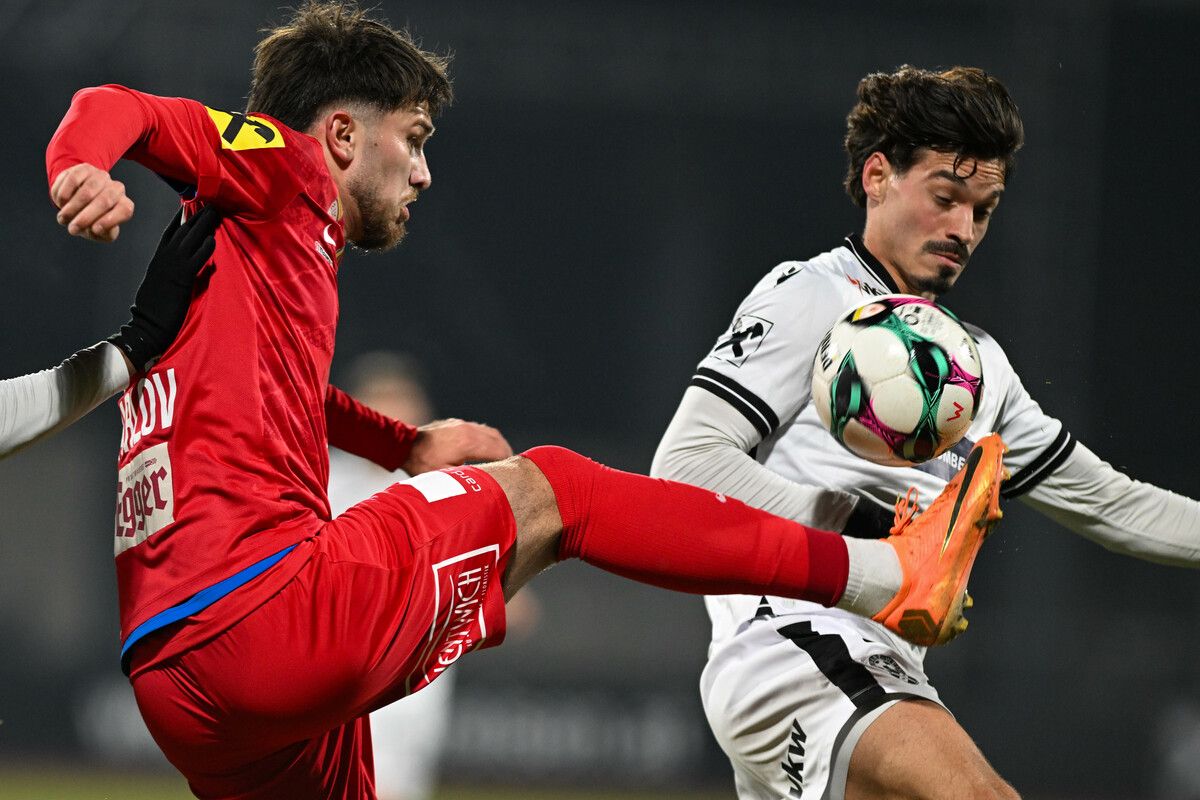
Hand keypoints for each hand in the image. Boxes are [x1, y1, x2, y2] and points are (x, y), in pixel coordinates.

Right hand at [51, 163, 134, 241]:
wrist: (78, 201)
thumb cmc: (91, 220)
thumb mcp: (99, 232)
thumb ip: (102, 233)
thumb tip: (96, 228)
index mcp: (124, 205)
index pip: (124, 210)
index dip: (110, 221)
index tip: (94, 230)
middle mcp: (116, 189)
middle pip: (105, 201)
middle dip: (86, 217)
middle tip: (72, 229)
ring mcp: (101, 177)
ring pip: (88, 191)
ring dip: (73, 207)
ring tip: (63, 218)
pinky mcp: (84, 169)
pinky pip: (72, 180)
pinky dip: (64, 194)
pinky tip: (61, 203)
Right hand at [109, 206, 219, 372]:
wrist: (145, 326)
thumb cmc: (154, 310)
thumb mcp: (160, 284)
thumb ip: (172, 272)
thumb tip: (187, 268)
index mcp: (158, 259)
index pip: (170, 232)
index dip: (181, 218)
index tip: (190, 205)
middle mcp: (164, 259)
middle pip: (182, 231)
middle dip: (197, 216)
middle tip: (210, 203)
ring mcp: (171, 267)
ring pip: (190, 240)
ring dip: (204, 225)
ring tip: (215, 212)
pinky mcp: (181, 279)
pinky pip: (195, 259)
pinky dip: (205, 248)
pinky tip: (213, 239)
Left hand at [403, 418, 512, 474]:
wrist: (404, 444)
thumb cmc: (422, 463)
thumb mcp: (444, 477)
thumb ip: (465, 480)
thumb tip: (482, 490)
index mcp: (468, 443)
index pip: (498, 451)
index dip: (507, 463)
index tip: (513, 474)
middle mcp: (469, 430)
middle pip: (498, 440)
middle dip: (506, 454)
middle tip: (510, 468)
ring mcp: (463, 424)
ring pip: (490, 432)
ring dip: (498, 445)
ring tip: (502, 459)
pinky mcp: (457, 423)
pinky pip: (480, 429)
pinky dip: (488, 439)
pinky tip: (486, 449)